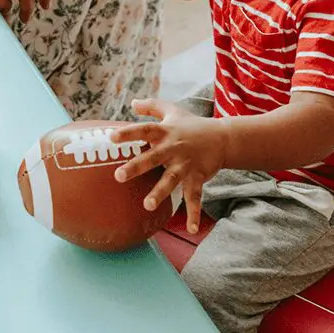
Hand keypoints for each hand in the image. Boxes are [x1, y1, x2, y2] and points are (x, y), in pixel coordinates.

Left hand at [110, 99, 227, 233]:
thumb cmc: (192, 124)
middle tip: (119, 176)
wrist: (222, 137)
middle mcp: (173, 148)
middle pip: (152, 158)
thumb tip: (131, 102)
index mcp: (164, 133)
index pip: (143, 131)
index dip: (128, 133)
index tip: (111, 137)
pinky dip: (194, 214)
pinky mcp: (197, 177)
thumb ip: (152, 106)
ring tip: (147, 205)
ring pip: (171, 180)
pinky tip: (193, 230)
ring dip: (160, 193)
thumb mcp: (172, 110)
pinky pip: (195, 198)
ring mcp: (185, 165)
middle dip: (136, 167)